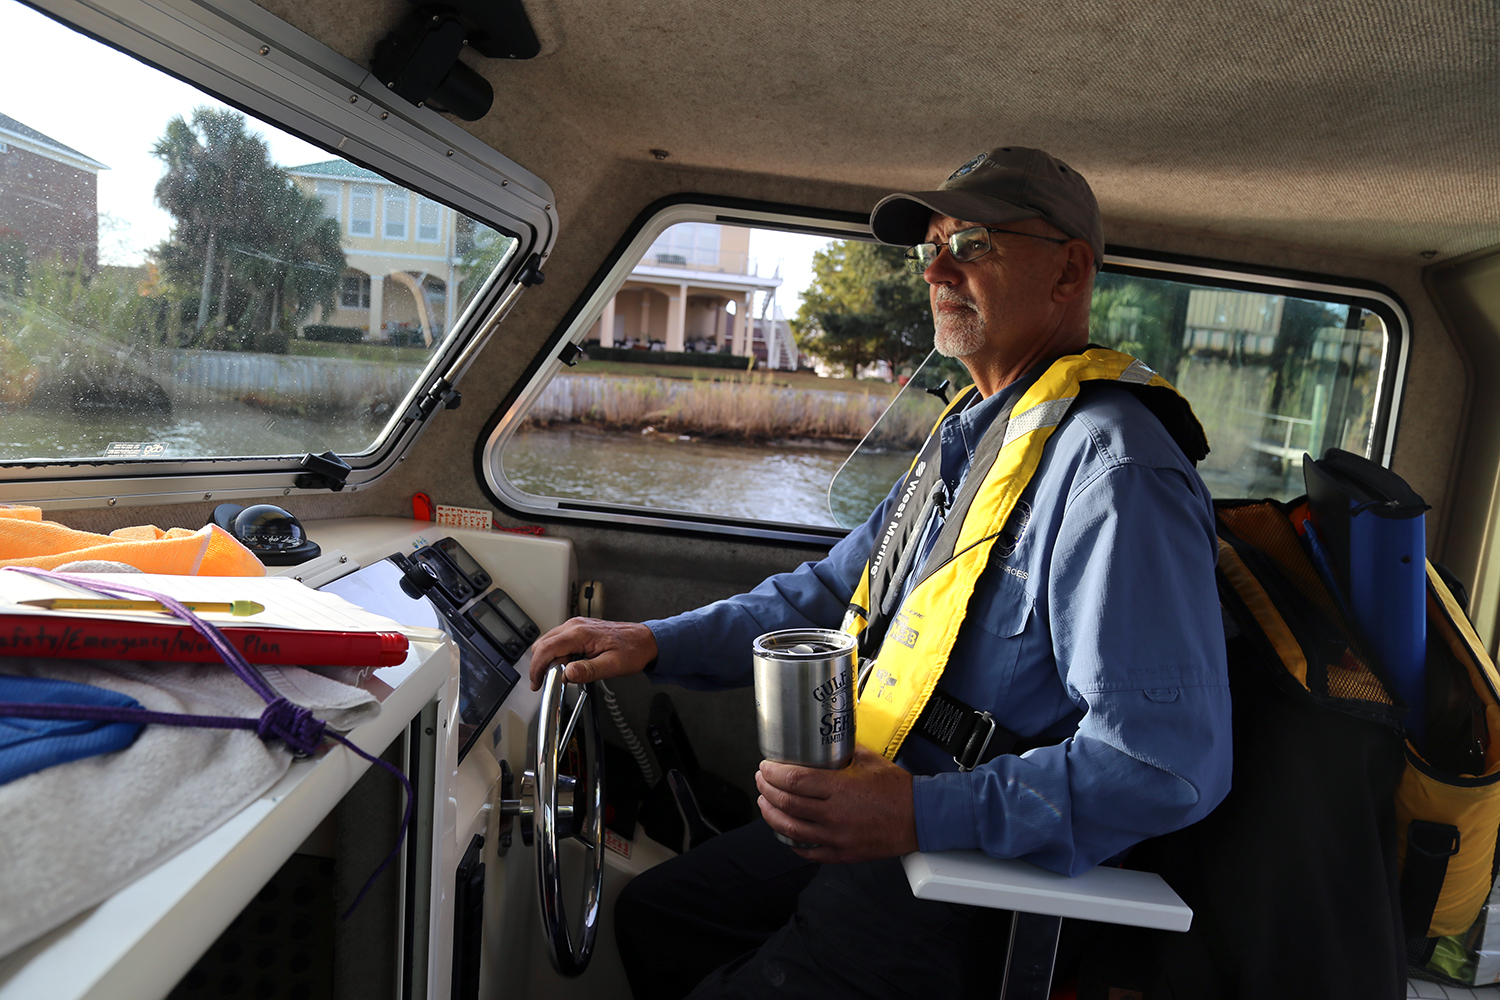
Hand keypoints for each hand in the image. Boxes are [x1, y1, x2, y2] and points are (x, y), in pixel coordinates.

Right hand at [527, 617, 657, 690]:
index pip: (546, 649)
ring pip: (548, 642)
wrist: (644, 640)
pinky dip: (556, 655)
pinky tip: (567, 666)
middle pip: (542, 644)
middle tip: (548, 683)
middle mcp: (575, 625)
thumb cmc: (632, 650)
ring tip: (560, 676)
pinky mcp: (578, 629)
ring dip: (548, 660)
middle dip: (540, 666)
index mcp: (580, 633)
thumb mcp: (612, 665)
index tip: (537, 684)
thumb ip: (588, 671)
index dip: (537, 668)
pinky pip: (558, 641)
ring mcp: (576, 625)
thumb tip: (568, 674)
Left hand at [755, 746, 917, 863]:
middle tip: (761, 780)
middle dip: (766, 790)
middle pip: (786, 803)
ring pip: (790, 829)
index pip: (793, 780)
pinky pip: (807, 851)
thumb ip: (843, 751)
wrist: (920, 819)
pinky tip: (785, 831)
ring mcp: (836, 837)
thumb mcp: (869, 760)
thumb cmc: (898, 790)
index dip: (772, 773)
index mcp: (839, 788)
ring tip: (765, 803)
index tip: (765, 766)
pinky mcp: (841, 854)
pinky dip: (791, 841)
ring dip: (771, 814)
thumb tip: (826, 742)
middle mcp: (834, 814)